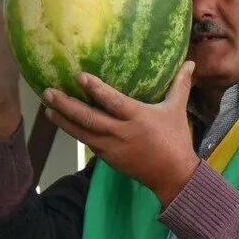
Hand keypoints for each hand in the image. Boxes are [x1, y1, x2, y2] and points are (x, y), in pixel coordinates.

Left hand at [43, 61, 200, 206]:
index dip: (96, 89)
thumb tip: (191, 62)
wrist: (172, 176)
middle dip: (66, 105)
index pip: (113, 102)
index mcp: (138, 117)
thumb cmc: (175, 139)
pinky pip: (87, 142)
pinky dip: (73, 132)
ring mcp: (112, 147)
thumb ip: (181, 85)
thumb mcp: (177, 110)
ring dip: (63, 121)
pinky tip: (61, 123)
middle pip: (89, 118)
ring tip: (46, 108)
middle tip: (49, 92)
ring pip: (82, 133)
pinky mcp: (107, 158)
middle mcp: (121, 132)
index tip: (80, 77)